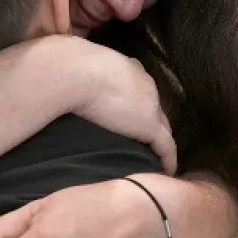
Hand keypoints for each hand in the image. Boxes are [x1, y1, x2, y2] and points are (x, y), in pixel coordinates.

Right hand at [48, 36, 176, 174]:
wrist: (74, 72)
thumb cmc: (69, 67)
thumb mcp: (81, 68)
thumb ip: (85, 78)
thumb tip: (72, 87)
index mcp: (130, 69)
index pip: (141, 91)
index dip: (139, 106)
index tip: (132, 118)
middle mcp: (145, 85)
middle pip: (155, 109)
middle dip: (152, 124)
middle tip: (146, 142)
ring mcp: (150, 105)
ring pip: (163, 128)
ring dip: (160, 141)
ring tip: (155, 157)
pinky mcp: (149, 125)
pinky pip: (166, 146)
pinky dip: (168, 158)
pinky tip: (166, 170)